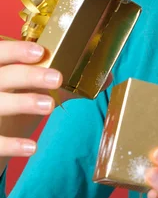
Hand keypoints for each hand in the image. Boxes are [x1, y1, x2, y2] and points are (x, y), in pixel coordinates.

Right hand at [0, 39, 111, 159]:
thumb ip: (65, 84)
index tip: (40, 51)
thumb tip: (106, 77)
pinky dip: (11, 145)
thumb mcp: (35, 89)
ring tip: (50, 105)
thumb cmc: (17, 102)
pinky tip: (32, 147)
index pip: (1, 53)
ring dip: (23, 102)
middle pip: (3, 76)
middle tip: (57, 78)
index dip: (17, 50)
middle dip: (29, 75)